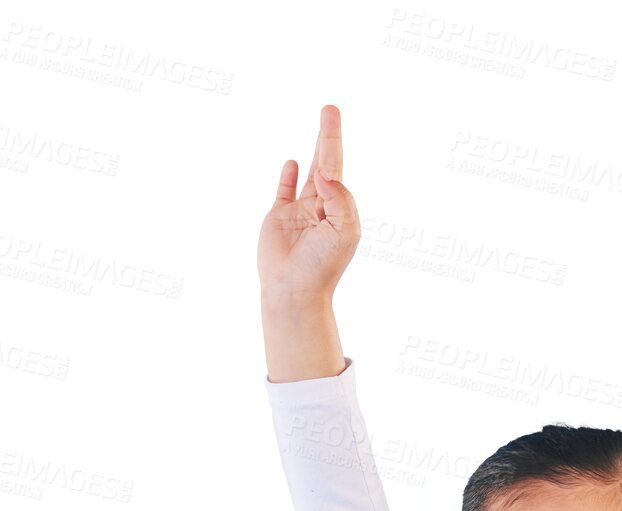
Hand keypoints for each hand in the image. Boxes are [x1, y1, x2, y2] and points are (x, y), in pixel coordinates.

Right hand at [258, 104, 360, 302]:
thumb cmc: (322, 265)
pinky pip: (284, 191)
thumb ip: (339, 197)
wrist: (294, 290)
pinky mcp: (279, 218)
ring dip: (315, 151)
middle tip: (330, 109)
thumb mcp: (343, 230)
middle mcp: (321, 207)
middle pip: (327, 164)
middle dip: (328, 136)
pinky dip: (288, 176)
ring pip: (309, 174)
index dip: (333, 141)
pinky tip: (293, 162)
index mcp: (340, 209)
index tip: (331, 117)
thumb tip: (325, 172)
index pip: (337, 168)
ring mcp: (299, 212)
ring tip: (322, 128)